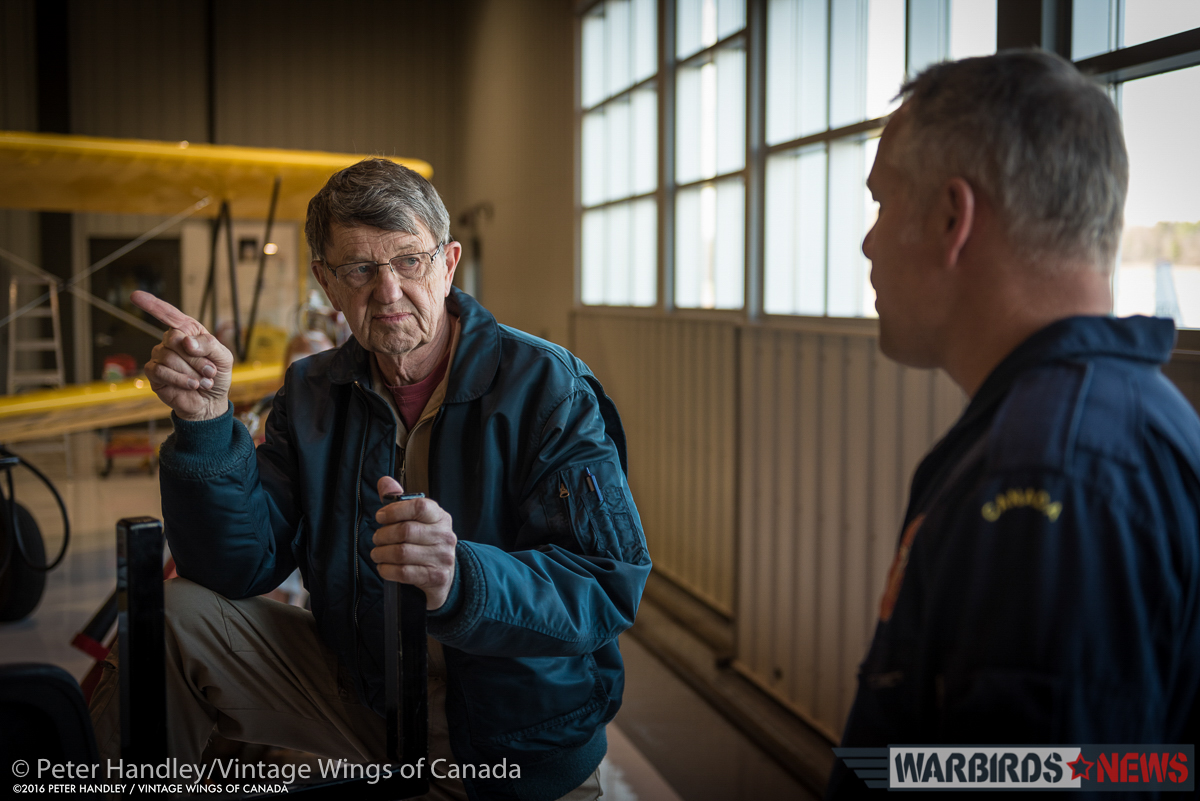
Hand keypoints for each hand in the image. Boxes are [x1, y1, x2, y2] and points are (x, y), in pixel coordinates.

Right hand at [130, 290, 232, 420]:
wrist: (210, 401)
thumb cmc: (216, 376)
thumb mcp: (223, 357)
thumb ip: (209, 344)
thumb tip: (185, 341)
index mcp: (189, 331)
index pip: (169, 314)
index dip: (153, 305)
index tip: (135, 295)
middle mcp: (171, 341)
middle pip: (174, 338)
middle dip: (197, 358)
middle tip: (210, 371)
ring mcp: (160, 356)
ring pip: (169, 356)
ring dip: (191, 372)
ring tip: (203, 381)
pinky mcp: (154, 373)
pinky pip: (161, 371)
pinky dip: (180, 379)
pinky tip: (192, 385)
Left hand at [372, 476, 456, 610]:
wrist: (446, 575)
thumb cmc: (426, 543)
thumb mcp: (418, 521)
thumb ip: (400, 501)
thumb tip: (384, 481)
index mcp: (440, 517)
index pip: (419, 507)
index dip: (395, 510)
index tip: (380, 517)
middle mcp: (445, 536)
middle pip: (406, 531)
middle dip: (383, 535)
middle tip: (376, 538)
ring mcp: (442, 557)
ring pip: (402, 553)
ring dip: (382, 553)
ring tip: (377, 553)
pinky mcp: (436, 576)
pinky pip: (404, 572)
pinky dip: (387, 570)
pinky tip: (383, 567)